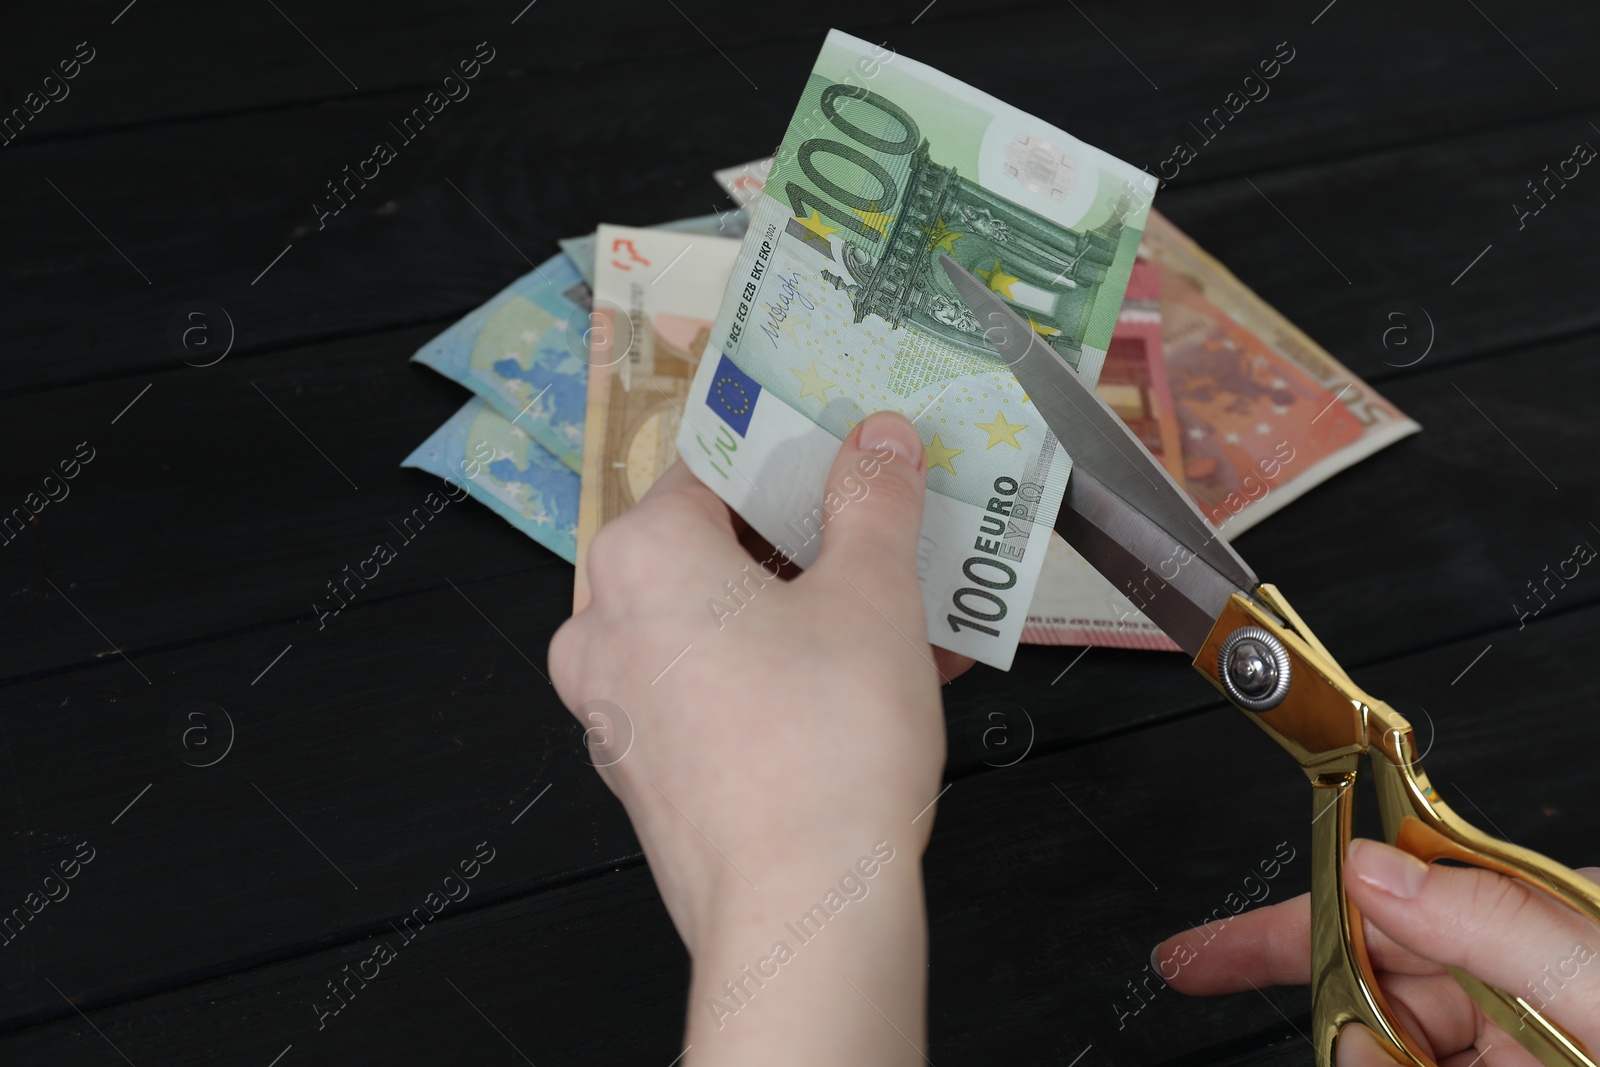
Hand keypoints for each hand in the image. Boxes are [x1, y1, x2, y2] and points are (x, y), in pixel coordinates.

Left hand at [549, 411, 970, 1065]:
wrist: (802, 914)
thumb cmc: (825, 744)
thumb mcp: (872, 592)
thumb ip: (873, 499)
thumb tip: (875, 440)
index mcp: (642, 557)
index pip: (715, 466)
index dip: (794, 453)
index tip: (852, 457)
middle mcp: (607, 627)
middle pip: (719, 549)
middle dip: (816, 545)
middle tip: (891, 539)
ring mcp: (620, 708)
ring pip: (726, 627)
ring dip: (817, 614)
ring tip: (912, 617)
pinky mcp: (650, 772)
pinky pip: (722, 694)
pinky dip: (790, 678)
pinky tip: (880, 687)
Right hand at [1155, 838, 1599, 1065]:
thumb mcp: (1593, 974)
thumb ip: (1487, 919)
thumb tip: (1371, 864)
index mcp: (1528, 932)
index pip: (1371, 906)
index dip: (1272, 932)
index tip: (1195, 956)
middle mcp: (1510, 998)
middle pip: (1365, 1001)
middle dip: (1331, 1024)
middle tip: (1324, 1039)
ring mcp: (1507, 1056)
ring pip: (1383, 1056)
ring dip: (1366, 1059)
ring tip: (1400, 1061)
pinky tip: (1384, 1061)